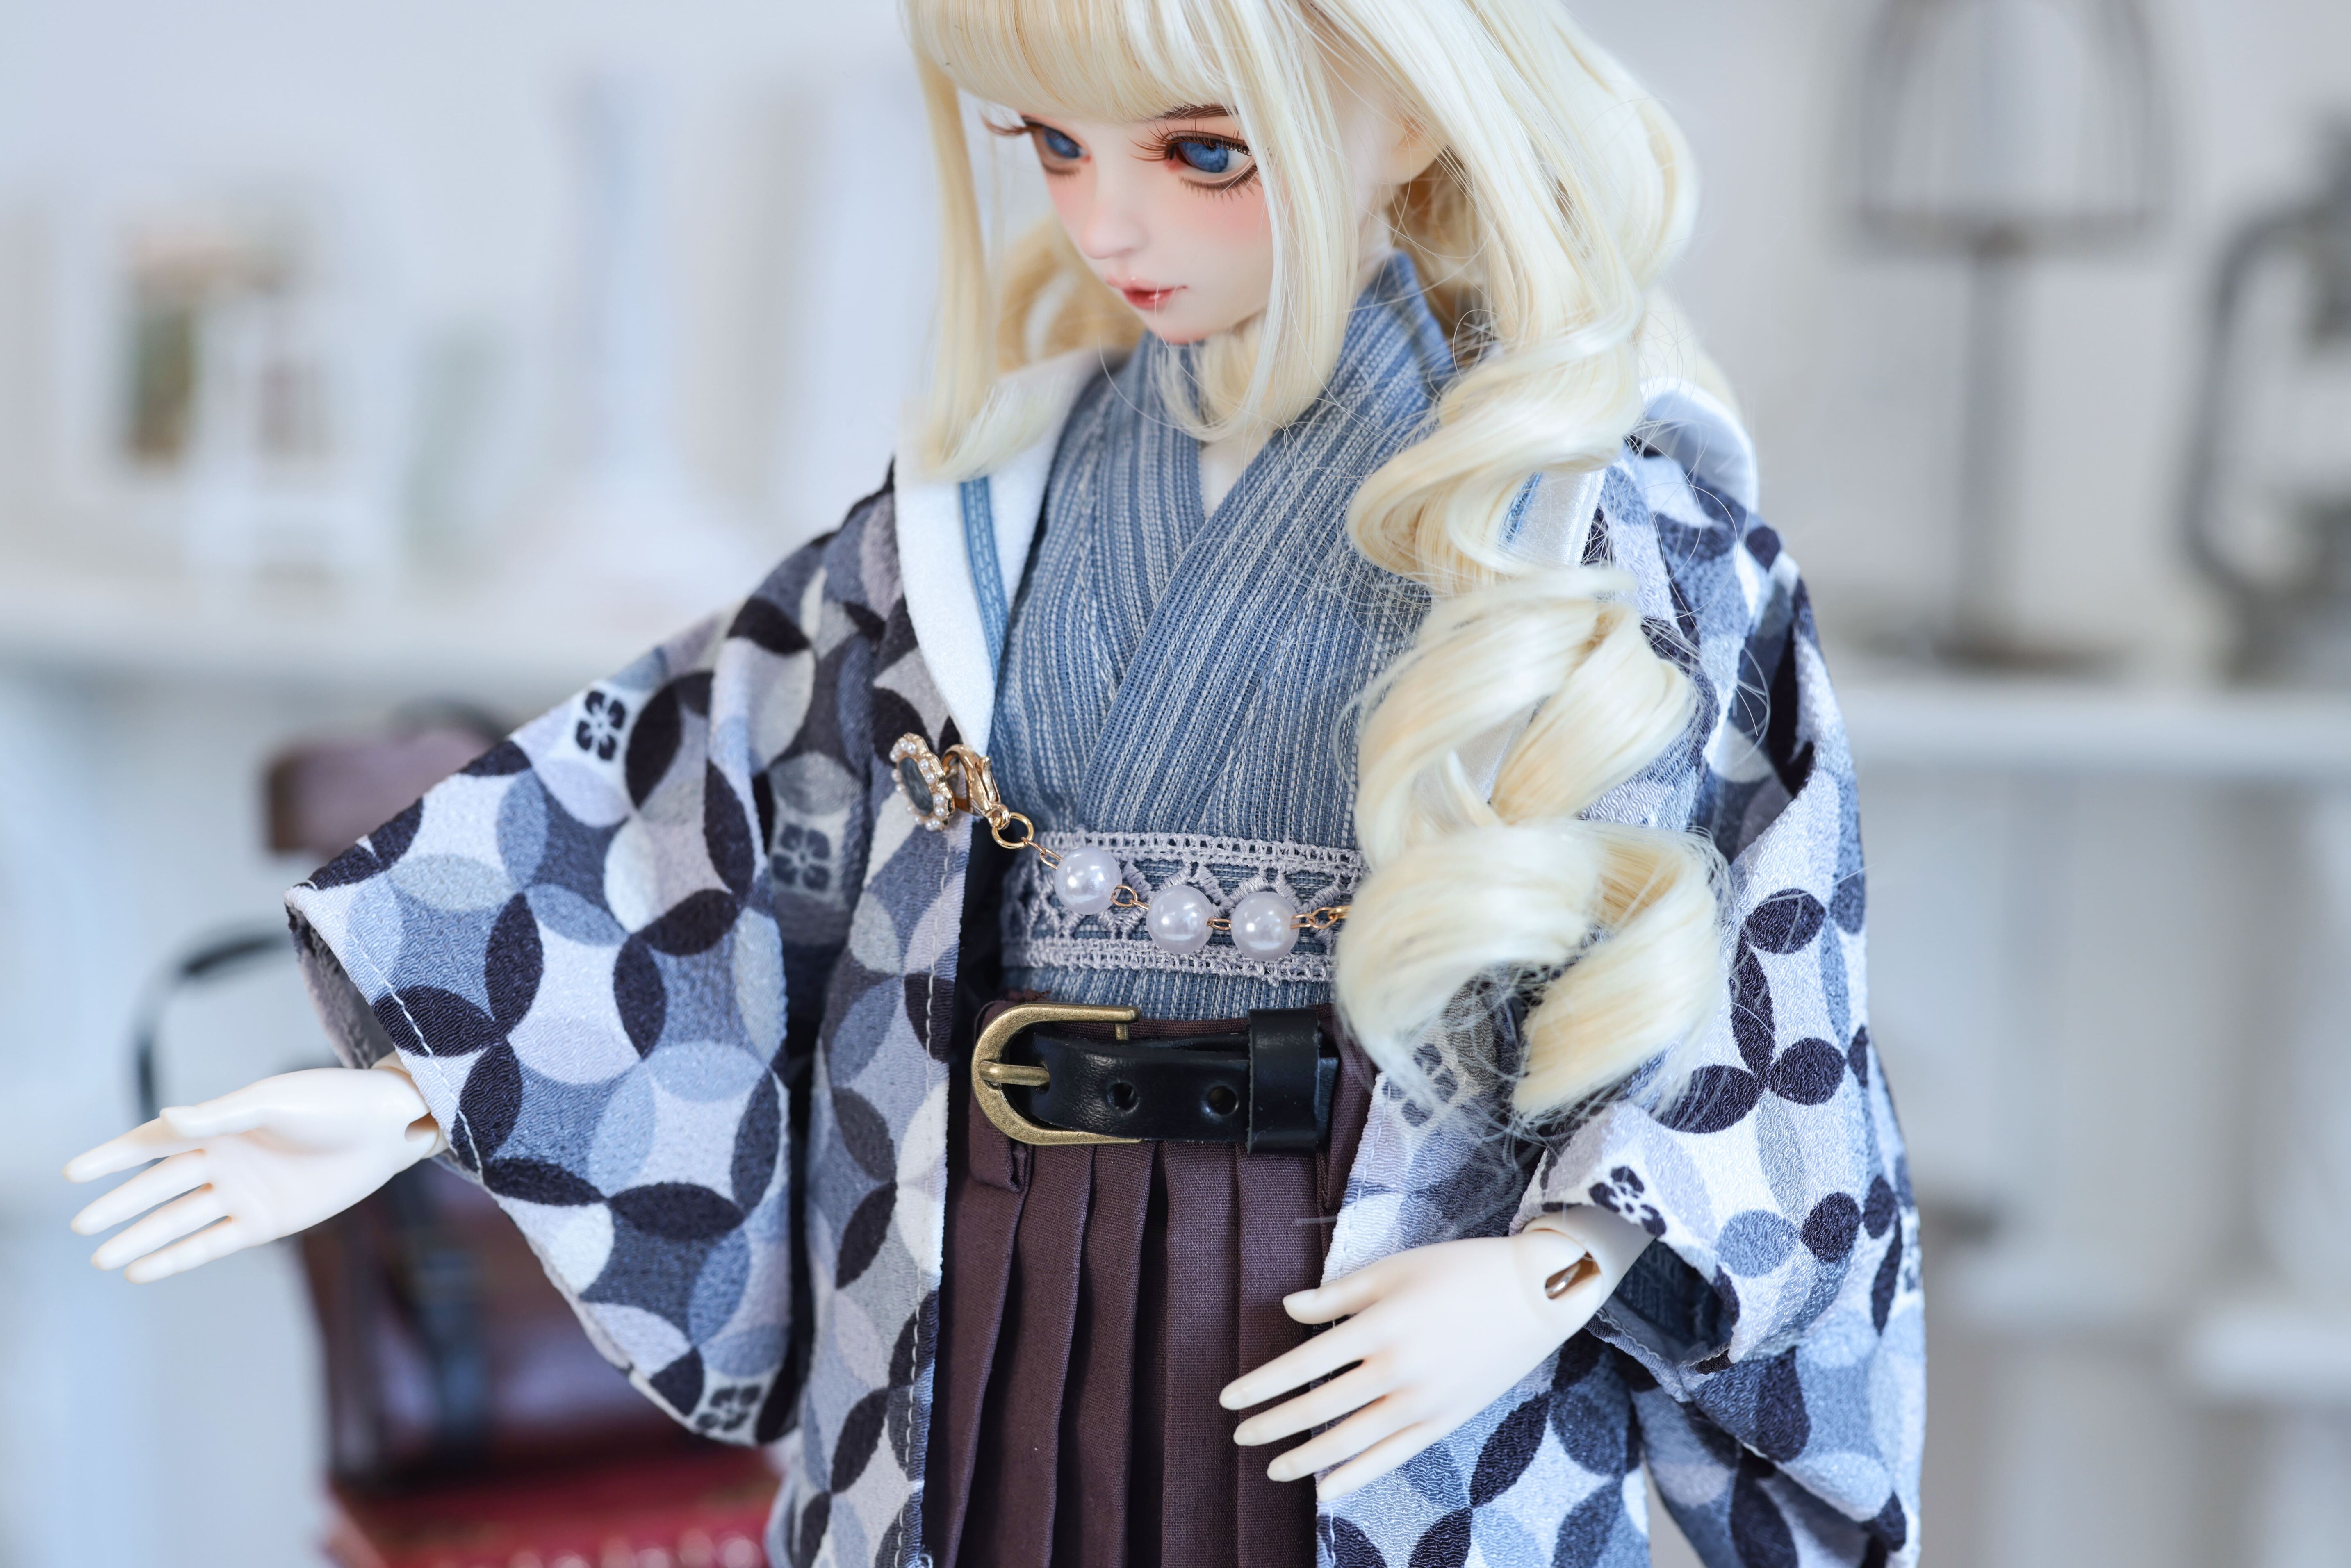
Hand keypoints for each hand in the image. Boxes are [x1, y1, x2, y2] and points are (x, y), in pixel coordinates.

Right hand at [64, 1061, 444, 1283]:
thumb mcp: (275, 1103)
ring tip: (102, 1258)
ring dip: (141, 1238)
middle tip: (80, 1228)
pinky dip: (178, 1258)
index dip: (113, 1158)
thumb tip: (162, 1118)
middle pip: (159, 1187)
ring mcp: (243, 1192)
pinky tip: (144, 1271)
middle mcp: (225, 1159)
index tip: (72, 1174)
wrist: (388, 1128)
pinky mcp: (266, 1221)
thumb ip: (219, 1114)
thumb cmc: (334, 1103)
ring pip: (179, 1219)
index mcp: (219, 1124)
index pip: (153, 1144)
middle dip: (120, 1206)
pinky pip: (212, 1243)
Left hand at [1219, 1208, 1650, 1498]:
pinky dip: (1356, 1476)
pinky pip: (1392, 1457)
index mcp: (1381, 1327)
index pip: (1303, 1365)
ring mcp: (1424, 1402)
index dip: (1261, 1385)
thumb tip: (1288, 1309)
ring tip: (1271, 1467)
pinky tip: (1326, 1489)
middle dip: (1273, 1424)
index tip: (1228, 1399)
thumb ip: (1337, 1294)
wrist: (1535, 1295)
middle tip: (1238, 1434)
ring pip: (1351, 1442)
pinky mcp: (1445, 1420)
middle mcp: (1398, 1371)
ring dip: (1306, 1458)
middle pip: (1320, 1407)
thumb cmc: (1460, 1270)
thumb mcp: (1394, 1268)